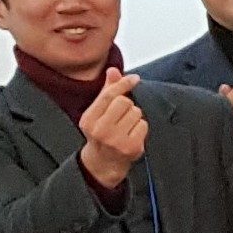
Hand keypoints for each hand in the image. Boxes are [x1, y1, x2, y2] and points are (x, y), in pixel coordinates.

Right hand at [76, 72, 147, 189]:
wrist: (104, 162)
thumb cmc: (103, 132)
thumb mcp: (99, 113)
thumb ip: (107, 91)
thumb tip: (113, 70)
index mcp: (89, 119)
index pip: (109, 95)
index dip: (123, 84)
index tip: (134, 78)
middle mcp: (100, 130)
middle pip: (125, 102)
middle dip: (128, 105)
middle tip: (122, 116)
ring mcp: (115, 140)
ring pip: (136, 113)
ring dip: (135, 117)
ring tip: (126, 127)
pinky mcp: (130, 147)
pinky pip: (143, 125)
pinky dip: (141, 128)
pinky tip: (132, 135)